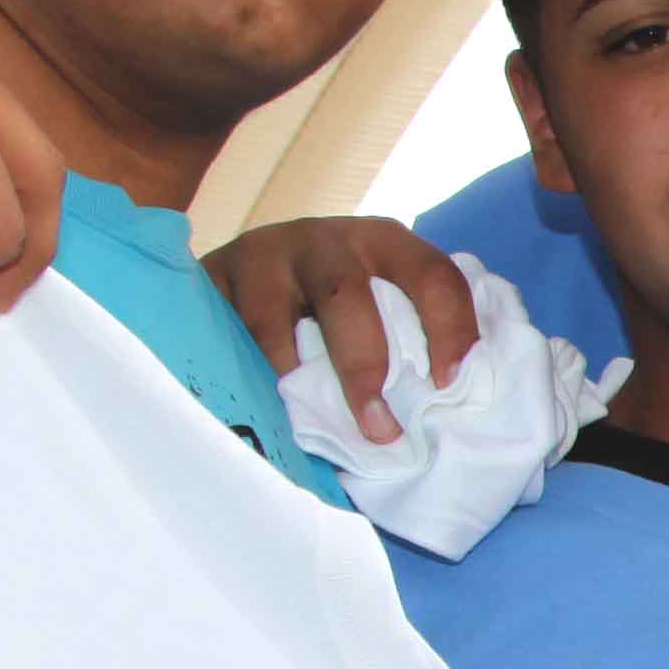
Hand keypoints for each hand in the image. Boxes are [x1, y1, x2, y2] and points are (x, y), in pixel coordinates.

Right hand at [201, 215, 475, 443]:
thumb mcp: (375, 310)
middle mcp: (330, 239)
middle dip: (365, 367)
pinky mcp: (219, 273)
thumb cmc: (328, 314)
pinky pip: (236, 329)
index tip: (447, 386)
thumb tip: (442, 416)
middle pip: (348, 295)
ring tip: (312, 427)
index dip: (449, 328)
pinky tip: (269, 403)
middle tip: (379, 429)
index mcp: (385, 244)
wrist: (236, 285)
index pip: (433, 275)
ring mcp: (269, 252)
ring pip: (276, 318)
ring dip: (299, 378)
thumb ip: (407, 342)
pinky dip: (256, 372)